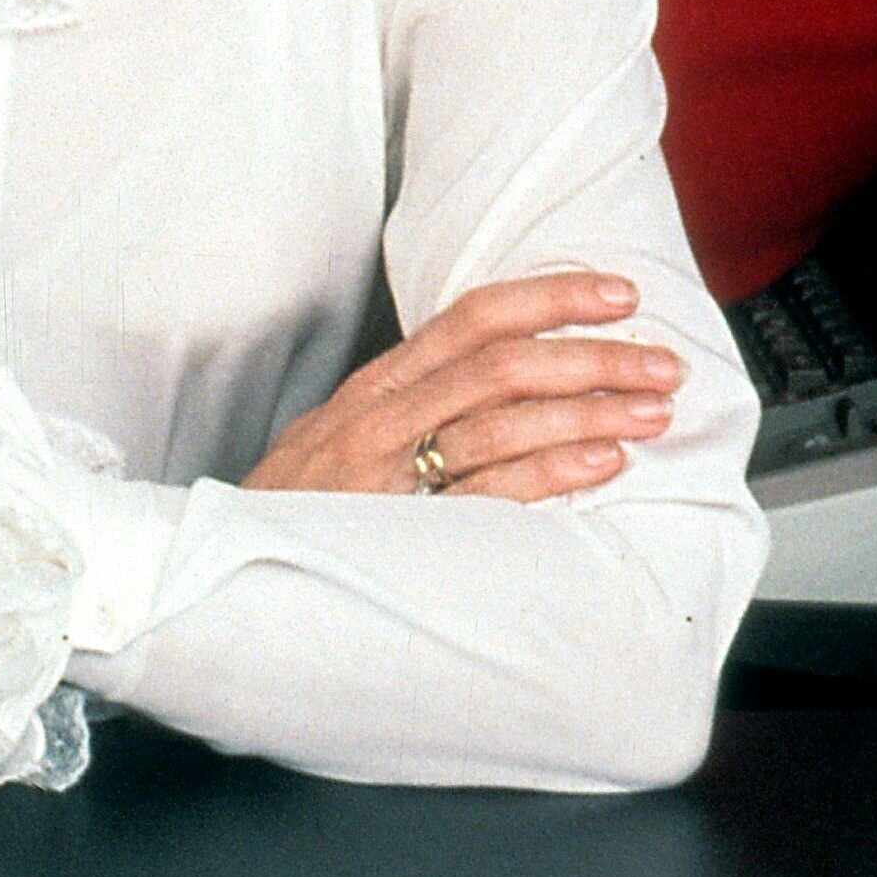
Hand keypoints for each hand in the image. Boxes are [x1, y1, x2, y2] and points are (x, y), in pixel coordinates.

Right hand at [245, 272, 680, 503]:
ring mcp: (389, 472)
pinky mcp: (399, 533)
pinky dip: (551, 472)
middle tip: (662, 363)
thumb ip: (407, 409)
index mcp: (378, 386)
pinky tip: (604, 465)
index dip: (551, 296)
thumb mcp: (338, 440)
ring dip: (591, 409)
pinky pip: (487, 493)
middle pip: (504, 361)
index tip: (618, 293)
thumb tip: (492, 384)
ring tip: (652, 412)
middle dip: (594, 355)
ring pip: (503, 417)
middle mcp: (384, 416)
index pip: (474, 317)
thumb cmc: (289, 515)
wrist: (214, 583)